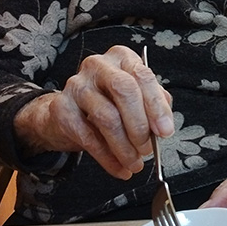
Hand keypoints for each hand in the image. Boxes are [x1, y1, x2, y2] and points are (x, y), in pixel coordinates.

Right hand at [14, 45, 173, 178]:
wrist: (69, 112)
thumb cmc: (109, 101)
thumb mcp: (137, 97)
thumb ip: (155, 105)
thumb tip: (163, 126)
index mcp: (122, 57)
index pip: (142, 76)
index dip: (156, 106)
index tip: (165, 131)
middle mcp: (98, 65)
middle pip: (124, 90)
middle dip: (139, 125)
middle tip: (147, 149)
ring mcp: (77, 85)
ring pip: (107, 117)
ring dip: (125, 148)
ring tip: (134, 163)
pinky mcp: (61, 108)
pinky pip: (88, 138)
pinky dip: (108, 159)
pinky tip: (119, 168)